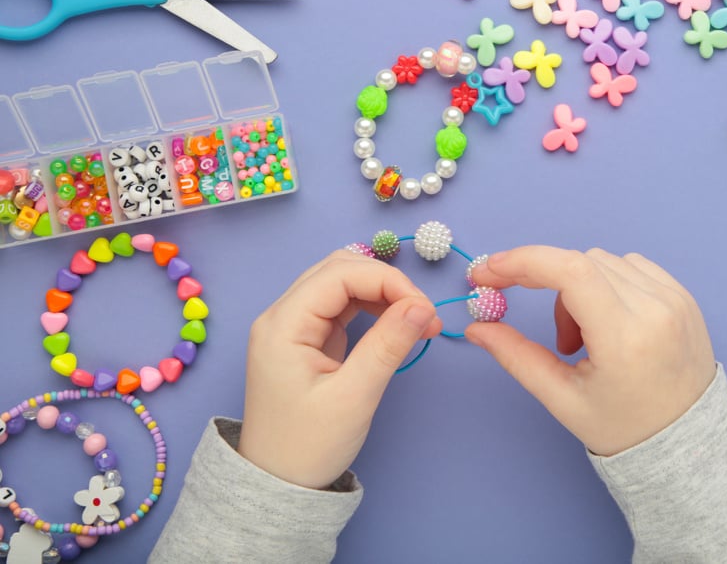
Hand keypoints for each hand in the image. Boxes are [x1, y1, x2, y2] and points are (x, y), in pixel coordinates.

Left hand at [237, 250, 441, 488]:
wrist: (276, 484)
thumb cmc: (308, 446)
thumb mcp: (353, 398)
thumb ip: (387, 346)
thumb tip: (422, 306)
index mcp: (282, 325)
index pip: (340, 274)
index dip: (388, 281)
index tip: (424, 310)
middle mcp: (282, 316)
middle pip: (339, 269)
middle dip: (387, 282)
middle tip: (423, 314)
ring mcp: (292, 325)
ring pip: (341, 282)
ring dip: (382, 292)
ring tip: (416, 320)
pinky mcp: (306, 338)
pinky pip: (341, 305)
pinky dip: (373, 307)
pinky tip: (396, 323)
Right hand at [466, 246, 715, 456]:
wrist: (687, 443)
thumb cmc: (624, 427)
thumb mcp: (563, 399)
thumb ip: (516, 357)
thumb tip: (475, 327)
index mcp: (626, 338)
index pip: (571, 271)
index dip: (523, 262)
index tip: (489, 272)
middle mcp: (656, 309)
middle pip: (581, 263)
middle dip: (546, 284)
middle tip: (546, 332)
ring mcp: (675, 298)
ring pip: (604, 261)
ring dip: (578, 287)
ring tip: (585, 340)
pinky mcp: (683, 295)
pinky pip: (631, 266)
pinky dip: (606, 283)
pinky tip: (607, 322)